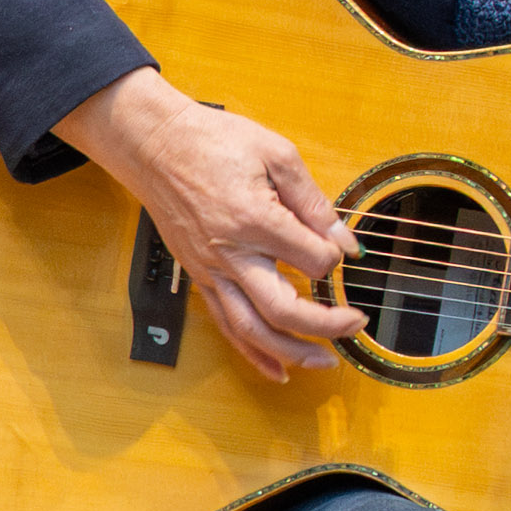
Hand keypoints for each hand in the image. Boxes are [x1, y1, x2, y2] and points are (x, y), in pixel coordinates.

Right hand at [65, 68, 359, 379]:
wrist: (155, 146)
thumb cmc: (212, 142)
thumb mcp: (276, 155)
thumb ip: (312, 201)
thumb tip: (342, 238)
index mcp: (254, 220)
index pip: (312, 258)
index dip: (335, 257)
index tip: (342, 249)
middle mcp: (231, 254)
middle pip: (283, 309)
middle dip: (327, 325)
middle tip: (355, 324)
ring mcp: (211, 271)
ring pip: (252, 329)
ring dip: (291, 352)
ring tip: (323, 362)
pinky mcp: (199, 277)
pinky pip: (226, 326)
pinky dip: (252, 354)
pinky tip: (276, 368)